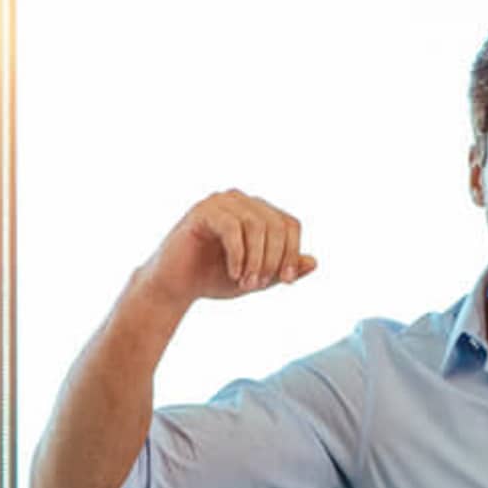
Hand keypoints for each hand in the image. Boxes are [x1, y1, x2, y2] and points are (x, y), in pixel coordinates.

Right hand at [143, 190, 315, 307]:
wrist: (173, 287)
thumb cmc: (213, 279)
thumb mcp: (257, 278)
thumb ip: (283, 270)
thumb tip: (314, 261)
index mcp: (257, 212)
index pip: (289, 223)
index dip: (292, 252)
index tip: (285, 282)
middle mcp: (241, 201)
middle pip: (276, 223)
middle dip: (273, 258)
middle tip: (260, 285)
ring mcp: (220, 202)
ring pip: (256, 225)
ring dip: (256, 259)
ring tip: (246, 283)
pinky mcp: (202, 211)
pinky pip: (232, 227)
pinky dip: (238, 254)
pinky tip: (234, 274)